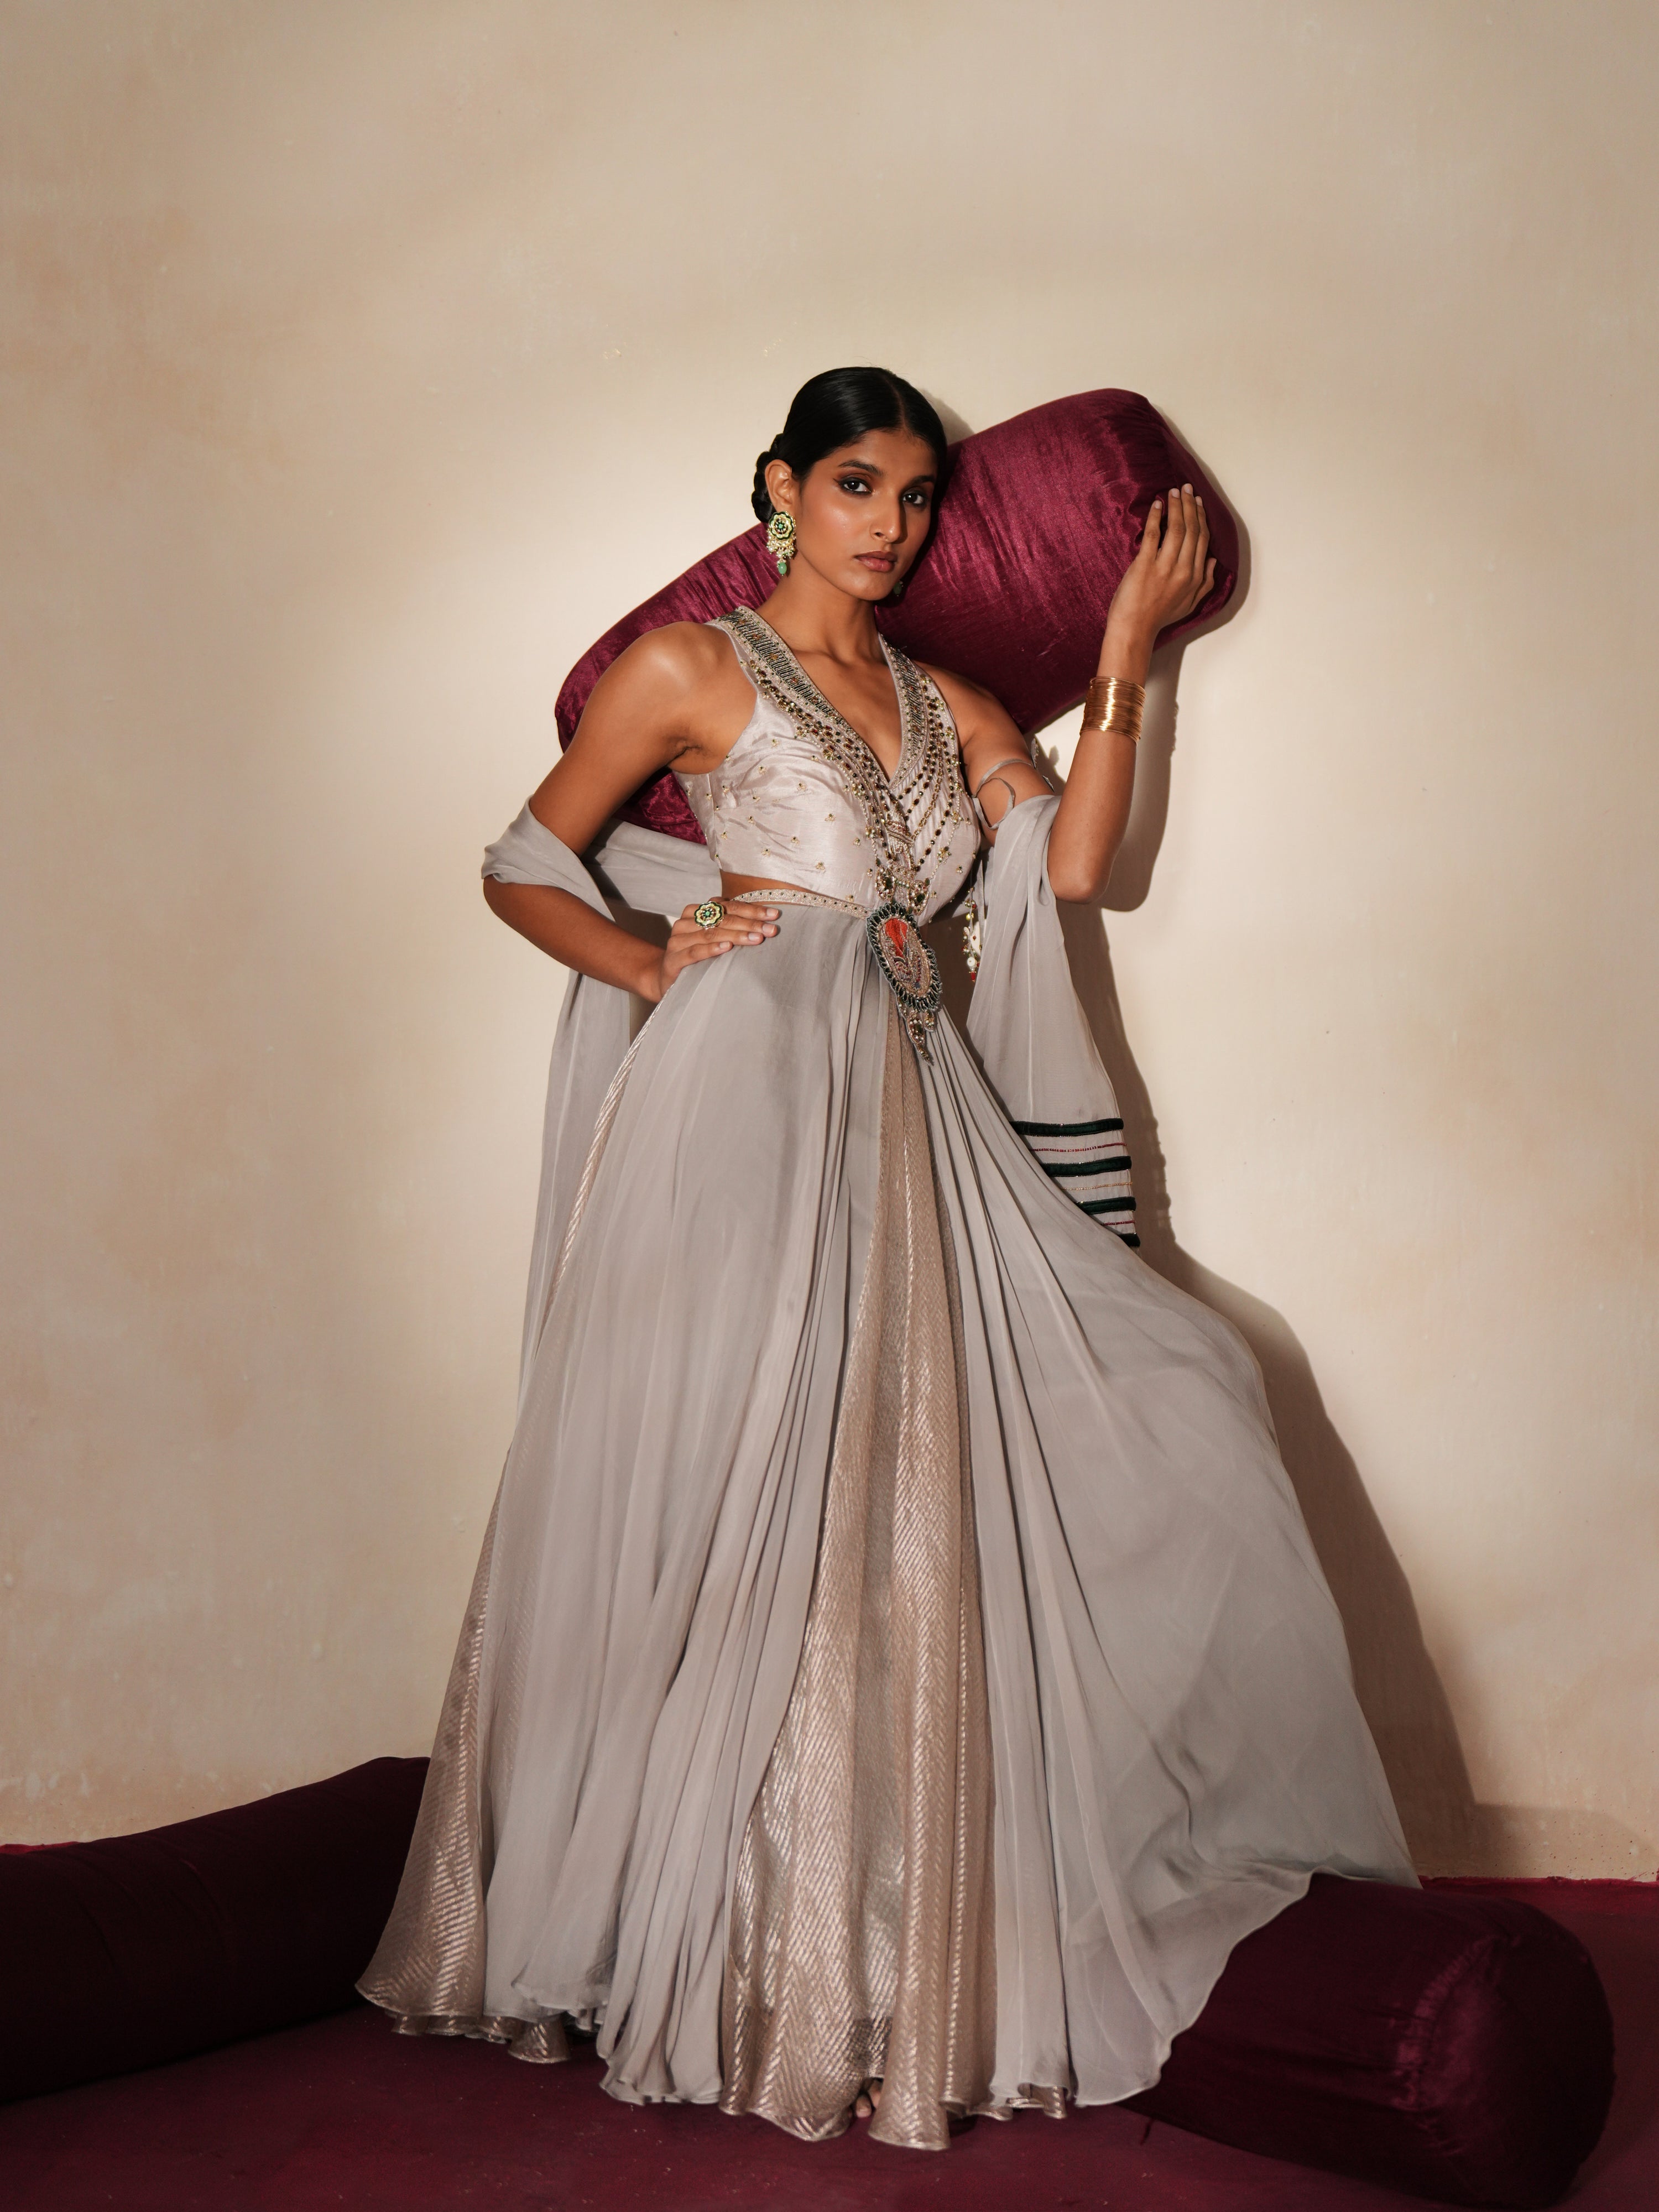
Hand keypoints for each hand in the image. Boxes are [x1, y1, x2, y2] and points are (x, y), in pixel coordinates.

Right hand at [646, 901, 779, 1000]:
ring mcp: (677, 940)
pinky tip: (727, 948)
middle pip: (722, 919)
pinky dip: (712, 949)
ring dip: (736, 935)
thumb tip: (765, 921)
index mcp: (696, 912)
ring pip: (710, 933)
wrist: (666, 980)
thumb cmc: (696, 957)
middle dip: (750, 923)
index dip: (752, 910)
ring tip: (757, 939)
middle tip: (771, 929)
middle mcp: (685, 922)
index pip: (727, 906)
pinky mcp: (673, 959)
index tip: (774, 915)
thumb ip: (730, 927)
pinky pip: (695, 951)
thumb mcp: (713, 939)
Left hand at [1098, 484, 1214, 678]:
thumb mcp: (1189, 605)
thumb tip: (1212, 562)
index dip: (1201, 518)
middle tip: (1186, 488)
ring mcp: (1164, 567)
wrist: (1133, 630)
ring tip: (1173, 492)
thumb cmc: (1158, 617)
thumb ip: (1205, 583)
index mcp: (1195, 577)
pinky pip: (1153, 534)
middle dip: (1190, 505)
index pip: (1202, 540)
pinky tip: (1156, 505)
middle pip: (1192, 530)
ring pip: (1177, 529)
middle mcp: (1184, 570)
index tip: (1197, 503)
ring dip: (1176, 506)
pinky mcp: (1144, 565)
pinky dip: (1156, 517)